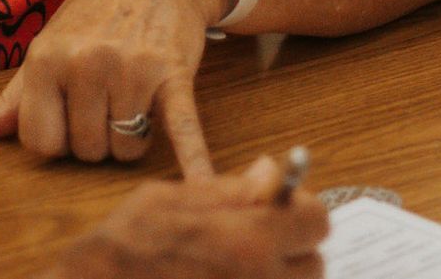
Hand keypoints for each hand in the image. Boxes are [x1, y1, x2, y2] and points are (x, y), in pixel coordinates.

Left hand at [0, 0, 236, 176]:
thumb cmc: (96, 14)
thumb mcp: (48, 46)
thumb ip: (11, 97)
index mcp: (46, 59)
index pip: (42, 144)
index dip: (60, 139)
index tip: (71, 116)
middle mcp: (85, 64)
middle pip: (87, 151)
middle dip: (100, 137)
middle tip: (109, 100)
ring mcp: (131, 70)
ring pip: (126, 150)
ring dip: (133, 138)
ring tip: (134, 101)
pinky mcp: (173, 76)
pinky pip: (181, 130)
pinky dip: (193, 162)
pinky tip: (203, 187)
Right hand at [45, 157, 328, 278]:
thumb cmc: (123, 251)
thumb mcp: (169, 199)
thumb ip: (230, 189)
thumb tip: (272, 172)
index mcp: (249, 240)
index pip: (317, 222)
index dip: (298, 214)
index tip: (276, 215)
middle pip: (314, 266)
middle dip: (290, 254)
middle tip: (251, 248)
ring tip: (229, 271)